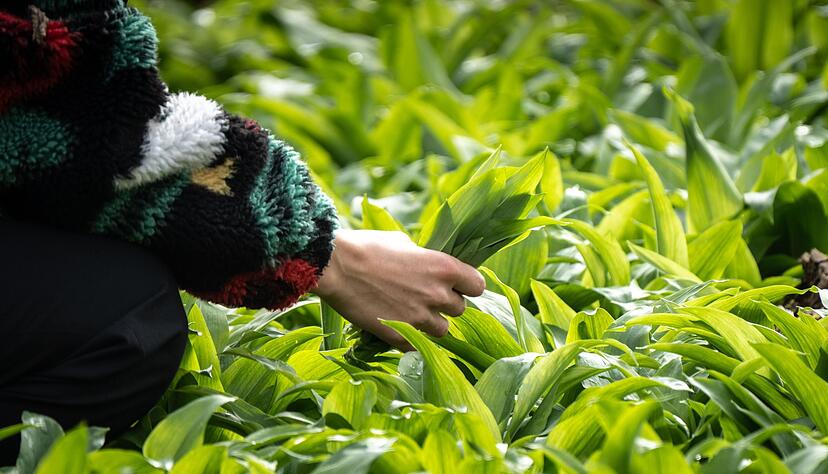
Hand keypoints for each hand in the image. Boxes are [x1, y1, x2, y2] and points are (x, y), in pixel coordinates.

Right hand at [312, 229, 485, 349]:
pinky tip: (396, 323)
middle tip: (427, 297)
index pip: (478, 286)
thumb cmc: (367, 246)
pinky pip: (418, 344)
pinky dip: (411, 336)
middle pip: (460, 310)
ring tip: (412, 313)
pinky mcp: (400, 336)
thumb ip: (423, 257)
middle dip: (446, 304)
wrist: (334, 267)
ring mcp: (419, 319)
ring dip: (432, 323)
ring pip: (442, 330)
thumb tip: (426, 264)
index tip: (457, 285)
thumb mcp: (403, 242)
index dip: (467, 286)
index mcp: (444, 267)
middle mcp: (437, 295)